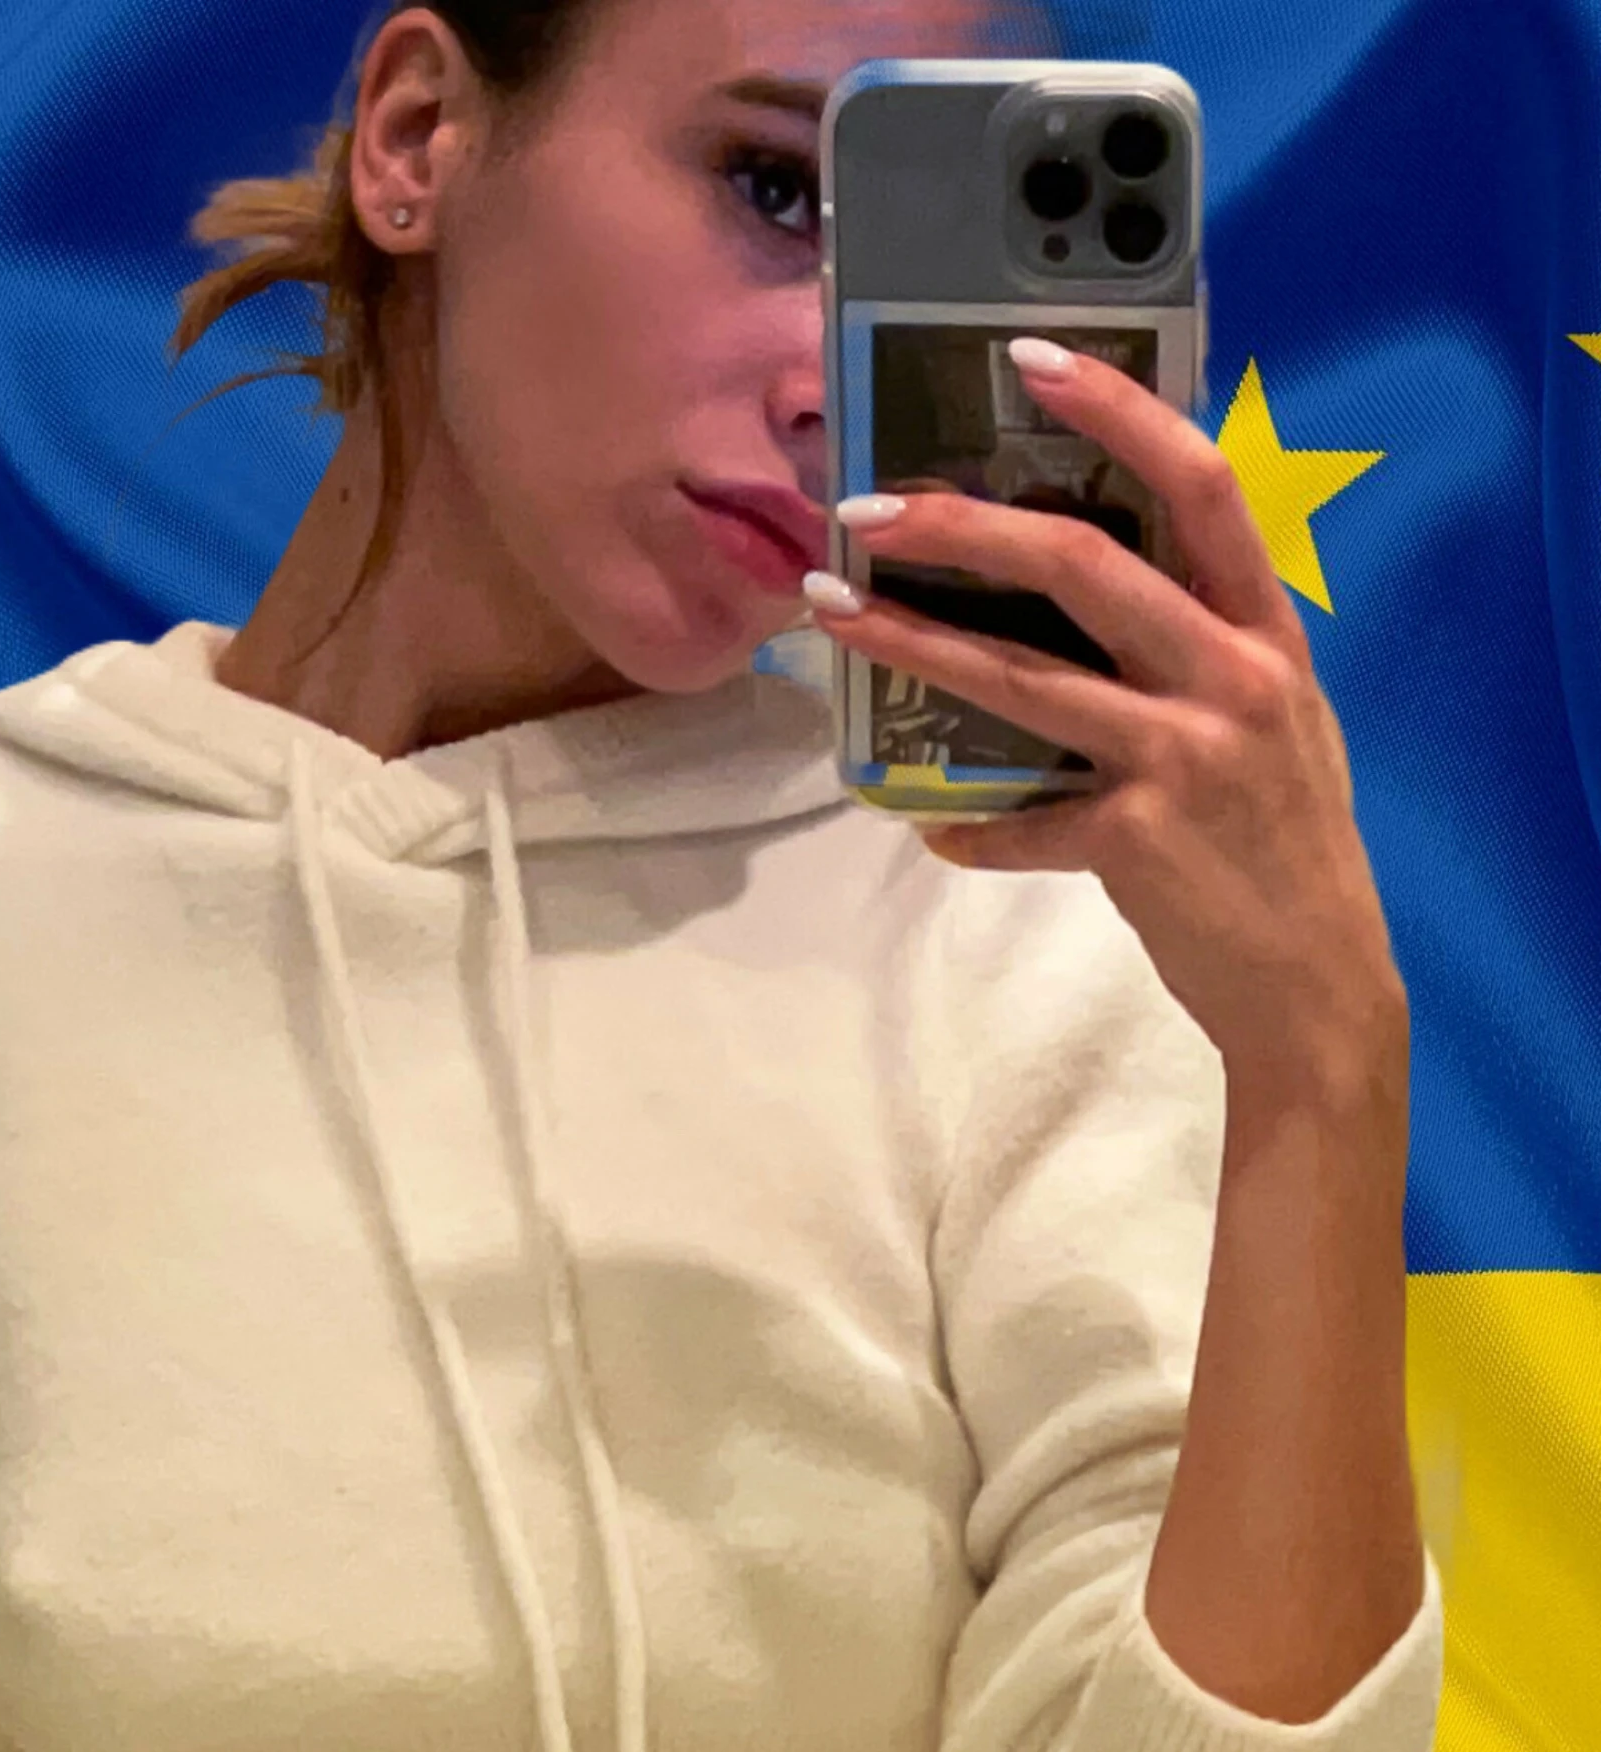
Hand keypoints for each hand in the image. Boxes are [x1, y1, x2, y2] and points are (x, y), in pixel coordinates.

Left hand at [810, 342, 1408, 1108]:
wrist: (1319, 986)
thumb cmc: (1287, 847)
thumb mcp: (1275, 724)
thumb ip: (1203, 654)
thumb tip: (1093, 602)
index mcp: (1265, 632)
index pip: (1201, 484)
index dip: (1119, 410)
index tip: (1032, 360)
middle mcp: (1231, 677)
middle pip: (1082, 562)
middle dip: (963, 526)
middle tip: (870, 508)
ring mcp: (1184, 756)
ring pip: (1023, 677)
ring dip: (915, 643)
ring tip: (837, 612)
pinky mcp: (1136, 839)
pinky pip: (1022, 824)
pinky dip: (971, 830)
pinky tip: (929, 826)